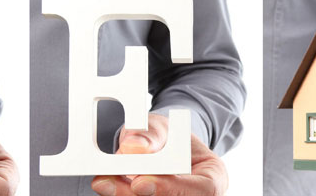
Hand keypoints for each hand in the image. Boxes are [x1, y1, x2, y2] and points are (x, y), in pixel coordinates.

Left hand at [90, 113, 227, 195]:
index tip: (139, 182)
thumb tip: (133, 146)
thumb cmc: (169, 137)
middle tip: (106, 184)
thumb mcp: (161, 126)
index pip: (200, 189)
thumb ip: (149, 134)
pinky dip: (121, 194)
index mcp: (213, 177)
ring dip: (123, 194)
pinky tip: (106, 185)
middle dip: (135, 195)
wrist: (163, 147)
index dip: (170, 188)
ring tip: (103, 181)